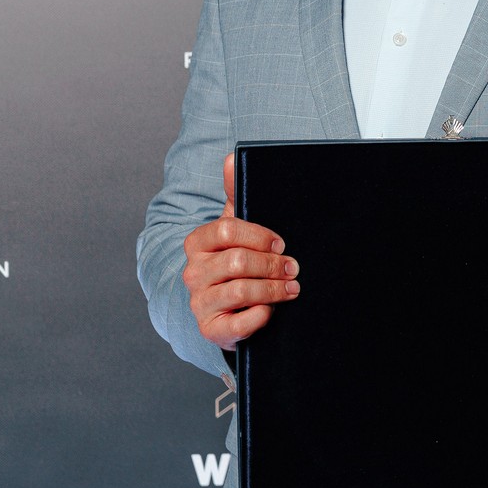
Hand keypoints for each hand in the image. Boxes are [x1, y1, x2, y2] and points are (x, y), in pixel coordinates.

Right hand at [182, 154, 297, 345]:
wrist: (226, 307)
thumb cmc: (235, 260)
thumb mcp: (236, 226)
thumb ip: (235, 193)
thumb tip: (231, 157)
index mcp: (197, 243)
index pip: (226, 230)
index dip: (259, 236)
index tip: (280, 244)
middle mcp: (193, 272)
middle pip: (237, 262)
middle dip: (272, 265)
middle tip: (294, 268)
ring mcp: (199, 302)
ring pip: (240, 291)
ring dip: (272, 289)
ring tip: (291, 288)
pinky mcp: (211, 330)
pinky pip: (237, 324)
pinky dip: (260, 316)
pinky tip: (271, 311)